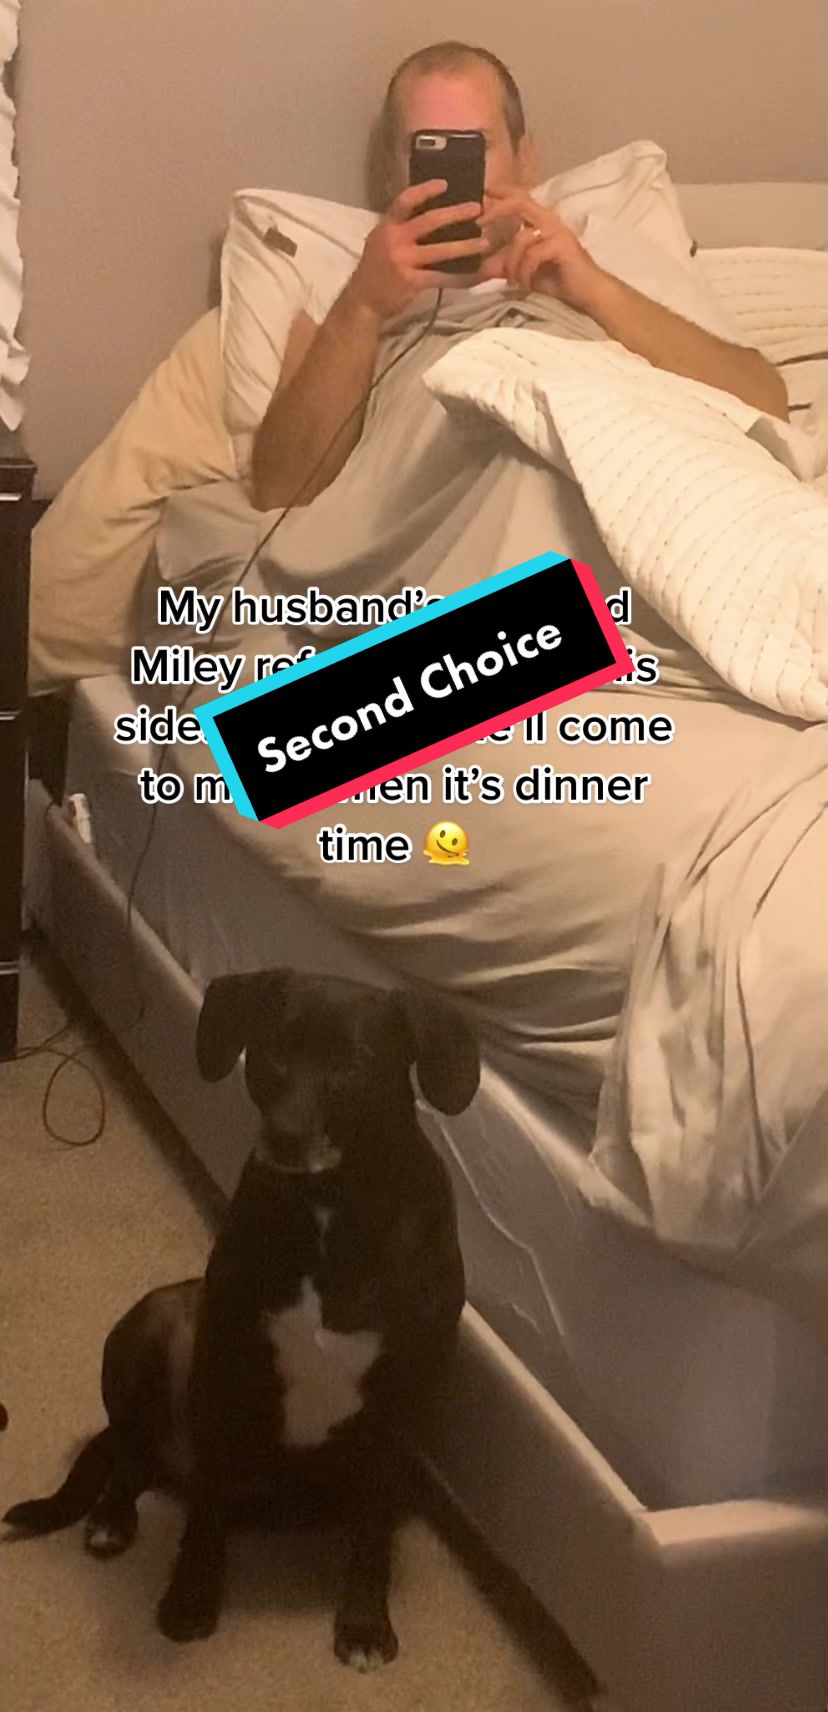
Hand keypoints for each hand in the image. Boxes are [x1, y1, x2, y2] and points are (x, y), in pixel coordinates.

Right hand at [344, 180, 488, 321]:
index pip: (405, 201)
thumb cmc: (376, 268)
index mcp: (388, 226)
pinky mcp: (412, 282)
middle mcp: (395, 240)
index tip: (445, 184)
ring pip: (441, 251)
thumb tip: (428, 212)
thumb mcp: (381, 240)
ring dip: (466, 246)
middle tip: (477, 209)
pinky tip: (476, 275)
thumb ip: (401, 227)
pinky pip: (442, 278)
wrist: (363, 300)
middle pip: (429, 221)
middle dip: (456, 214)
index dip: (425, 190)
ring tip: (485, 242)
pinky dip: (461, 278)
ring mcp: (403, 261)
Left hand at [478, 188, 600, 310]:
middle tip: (480, 223)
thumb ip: (507, 266)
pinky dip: (525, 271)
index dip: (503, 192)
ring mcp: (558, 231)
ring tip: (513, 282)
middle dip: (498, 210)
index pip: (521, 199)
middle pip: (520, 203)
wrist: (588, 295)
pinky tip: (526, 285)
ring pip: (522, 238)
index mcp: (543, 223)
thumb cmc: (560, 282)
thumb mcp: (526, 272)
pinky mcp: (563, 245)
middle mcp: (550, 221)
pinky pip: (533, 254)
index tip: (485, 190)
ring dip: (512, 263)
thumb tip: (483, 267)